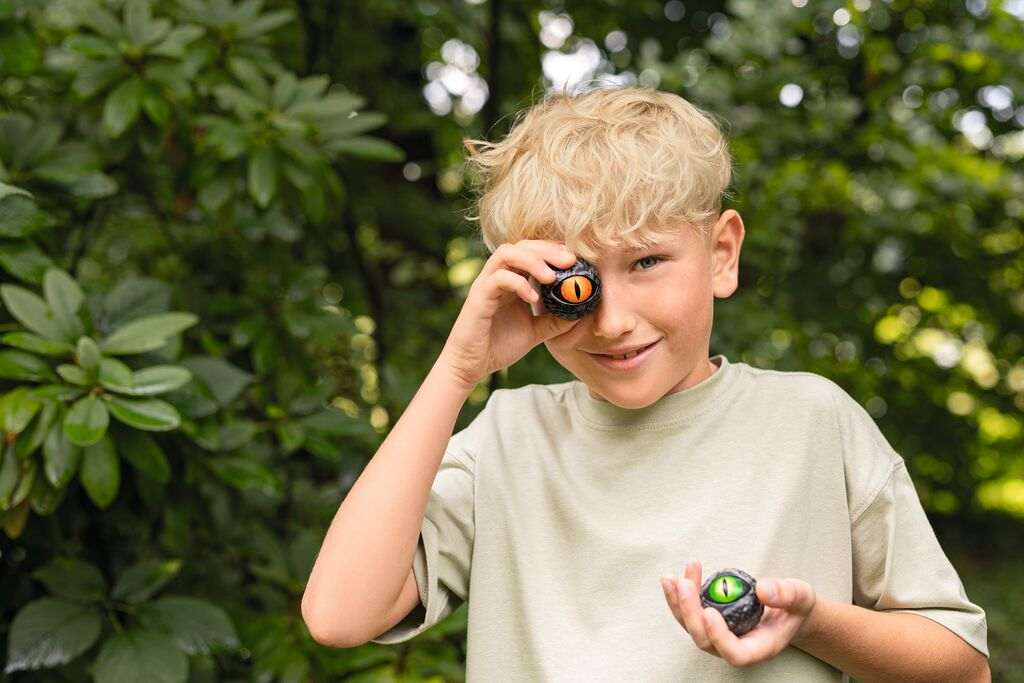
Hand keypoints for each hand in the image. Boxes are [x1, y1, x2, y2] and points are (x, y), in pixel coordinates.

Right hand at [438, 239, 579, 389]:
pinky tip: (533, 298)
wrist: (471, 366)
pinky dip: (518, 283)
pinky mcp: (478, 297)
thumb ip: (555, 320)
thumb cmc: (499, 346)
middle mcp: (498, 276)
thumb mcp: (536, 331)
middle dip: (548, 249)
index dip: (553, 250)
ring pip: (507, 253)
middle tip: (571, 261)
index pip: (532, 251)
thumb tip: (582, 310)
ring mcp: (486, 284)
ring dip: (532, 260)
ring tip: (552, 277)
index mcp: (511, 280)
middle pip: (522, 246)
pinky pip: (498, 278)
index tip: (576, 259)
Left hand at [660, 559, 816, 667]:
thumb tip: (763, 589)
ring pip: (692, 627)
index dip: (719, 637)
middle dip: (690, 613)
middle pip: (705, 641)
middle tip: (685, 584)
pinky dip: (679, 596)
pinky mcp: (710, 623)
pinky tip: (674, 578)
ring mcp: (720, 636)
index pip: (736, 654)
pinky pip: (690, 614)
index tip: (710, 612)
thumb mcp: (800, 596)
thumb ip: (786, 594)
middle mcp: (736, 646)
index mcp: (760, 647)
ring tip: (671, 578)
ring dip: (678, 603)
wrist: (787, 610)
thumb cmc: (794, 607)